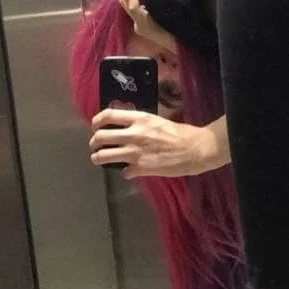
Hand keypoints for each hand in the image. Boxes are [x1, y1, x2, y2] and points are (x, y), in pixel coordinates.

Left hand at [90, 108, 226, 178]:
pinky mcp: (141, 168)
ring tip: (98, 159)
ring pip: (104, 156)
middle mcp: (133, 134)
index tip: (95, 127)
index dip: (97, 121)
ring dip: (98, 158)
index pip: (108, 116)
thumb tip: (126, 128)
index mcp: (139, 119)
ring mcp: (135, 152)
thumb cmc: (180, 133)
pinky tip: (129, 171)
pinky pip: (124, 172)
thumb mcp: (157, 121)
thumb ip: (140, 124)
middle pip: (101, 137)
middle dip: (93, 143)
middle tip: (95, 146)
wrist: (195, 149)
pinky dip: (125, 172)